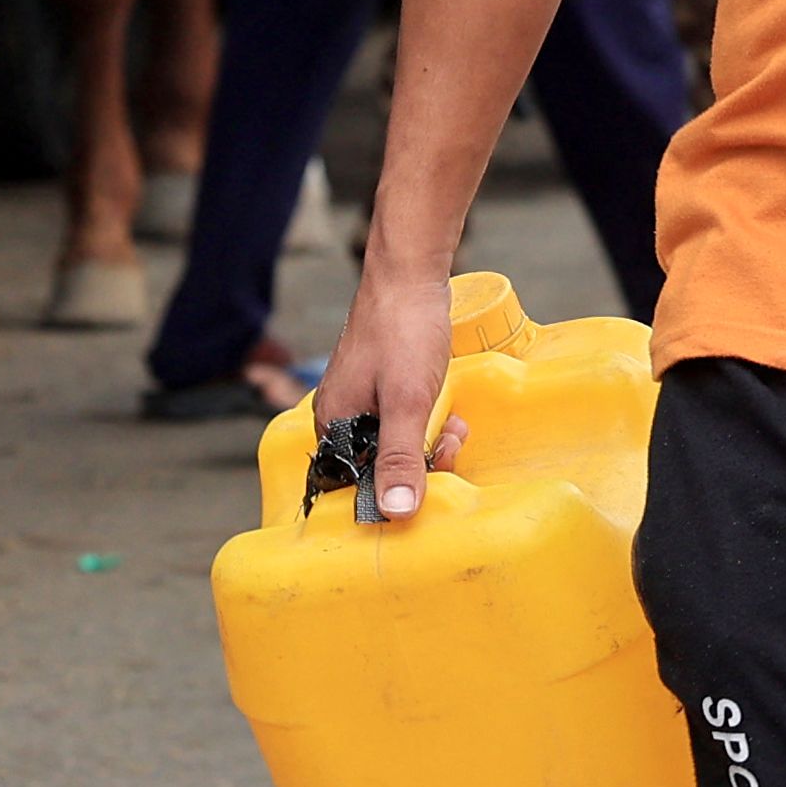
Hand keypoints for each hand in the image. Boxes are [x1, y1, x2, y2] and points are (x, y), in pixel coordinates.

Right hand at [311, 245, 469, 522]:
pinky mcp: (383, 384)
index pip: (352, 484)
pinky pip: (404, 419)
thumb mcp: (407, 402)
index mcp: (332, 423)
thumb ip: (402, 458)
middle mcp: (340, 413)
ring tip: (453, 424)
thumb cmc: (403, 331)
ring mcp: (361, 397)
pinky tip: (449, 409)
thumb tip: (395, 512)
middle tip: (448, 442)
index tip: (426, 482)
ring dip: (430, 440)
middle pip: (377, 465)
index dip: (390, 491)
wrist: (412, 274)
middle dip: (419, 461)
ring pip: (397, 442)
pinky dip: (429, 419)